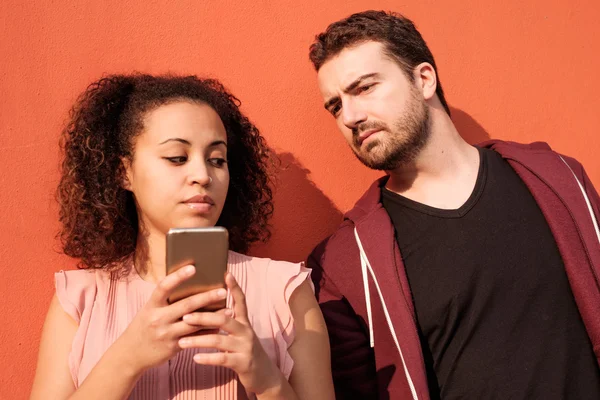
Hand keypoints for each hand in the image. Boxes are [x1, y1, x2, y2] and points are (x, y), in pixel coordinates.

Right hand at [117, 265, 228, 373]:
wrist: (131, 354)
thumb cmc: (145, 325)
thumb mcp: (149, 310)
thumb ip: (165, 299)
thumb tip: (189, 283)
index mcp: (151, 305)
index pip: (163, 287)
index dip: (178, 276)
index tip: (193, 267)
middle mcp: (158, 319)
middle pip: (186, 306)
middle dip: (206, 297)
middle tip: (223, 291)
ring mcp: (166, 334)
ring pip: (194, 324)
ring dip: (213, 317)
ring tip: (230, 310)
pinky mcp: (173, 347)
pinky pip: (195, 338)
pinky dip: (208, 332)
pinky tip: (221, 327)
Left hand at [178, 273, 283, 394]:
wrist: (263, 374)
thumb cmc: (244, 349)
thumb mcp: (240, 333)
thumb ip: (227, 320)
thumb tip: (207, 306)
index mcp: (244, 322)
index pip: (240, 301)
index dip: (234, 287)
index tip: (226, 273)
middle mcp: (246, 331)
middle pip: (224, 319)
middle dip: (203, 317)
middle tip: (185, 316)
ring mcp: (245, 347)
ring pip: (220, 340)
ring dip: (199, 340)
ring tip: (182, 341)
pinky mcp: (242, 363)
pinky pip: (223, 359)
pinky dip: (208, 358)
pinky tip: (194, 358)